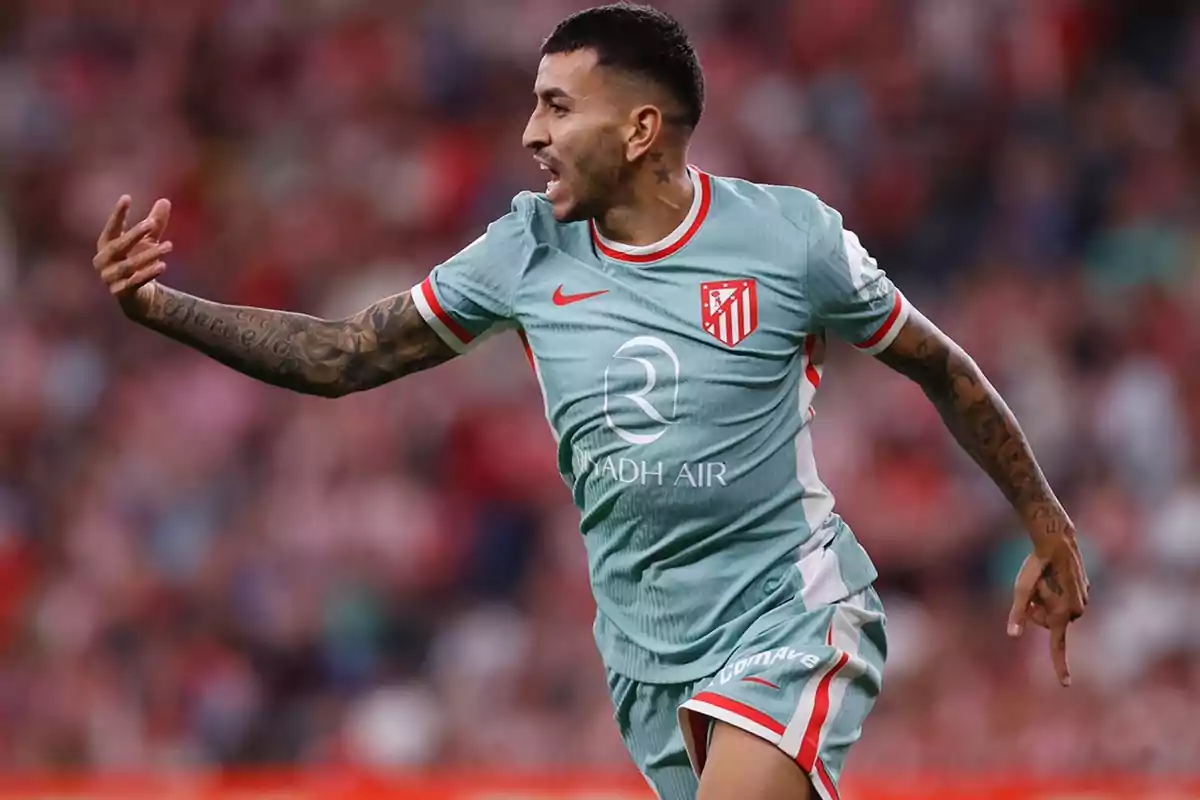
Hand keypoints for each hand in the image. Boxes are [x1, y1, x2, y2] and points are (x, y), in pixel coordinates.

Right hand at [93, 195, 172, 316]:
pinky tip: (163, 266)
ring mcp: (109, 277)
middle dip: (135, 233)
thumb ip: (155, 223)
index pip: (112, 227)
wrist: (138, 296)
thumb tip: (165, 200)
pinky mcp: (120, 292)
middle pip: (119, 245)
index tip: (126, 198)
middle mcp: (103, 260)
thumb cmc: (139, 262)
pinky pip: (134, 281)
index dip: (118, 213)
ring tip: (169, 246)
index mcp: (106, 244)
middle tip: (151, 223)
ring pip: (130, 264)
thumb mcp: (149, 241)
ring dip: (150, 255)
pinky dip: (149, 274)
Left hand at [1007, 532, 1088, 686]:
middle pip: (1049, 623)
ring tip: (1045, 580)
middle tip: (1035, 589)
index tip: (1065, 684)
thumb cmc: (1036, 566)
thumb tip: (1013, 635)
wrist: (1057, 542)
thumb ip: (1018, 613)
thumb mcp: (1022, 590)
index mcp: (1062, 615)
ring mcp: (1083, 601)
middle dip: (1038, 610)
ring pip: (1058, 610)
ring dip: (1048, 600)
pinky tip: (1054, 576)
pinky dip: (1057, 592)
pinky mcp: (1084, 591)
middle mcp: (1077, 612)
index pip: (1058, 646)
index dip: (1060, 667)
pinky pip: (1065, 599)